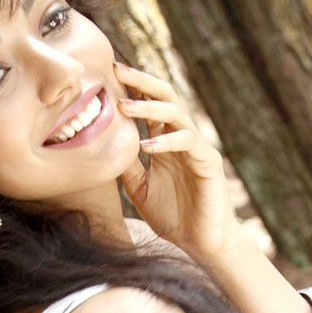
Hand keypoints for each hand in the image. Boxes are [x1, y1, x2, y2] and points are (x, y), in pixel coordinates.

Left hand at [114, 60, 239, 263]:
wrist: (201, 243)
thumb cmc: (173, 217)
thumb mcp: (139, 189)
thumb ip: (127, 165)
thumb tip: (103, 145)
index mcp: (165, 140)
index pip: (148, 105)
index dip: (130, 88)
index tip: (106, 74)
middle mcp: (181, 137)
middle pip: (164, 96)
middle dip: (141, 81)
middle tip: (116, 69)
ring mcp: (196, 147)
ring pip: (176, 113)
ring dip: (149, 108)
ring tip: (125, 106)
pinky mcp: (208, 162)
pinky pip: (188, 142)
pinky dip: (166, 141)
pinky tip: (147, 146)